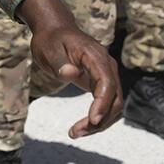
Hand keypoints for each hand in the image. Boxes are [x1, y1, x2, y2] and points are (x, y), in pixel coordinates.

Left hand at [18, 0, 122, 137]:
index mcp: (96, 56)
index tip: (92, 120)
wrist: (55, 31)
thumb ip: (59, 61)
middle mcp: (107, 67)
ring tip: (76, 133)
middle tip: (76, 132)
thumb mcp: (48, 48)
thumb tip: (71, 73)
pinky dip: (98, 117)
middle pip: (115, 98)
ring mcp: (107, 75)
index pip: (107, 83)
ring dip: (100, 122)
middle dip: (100, 119)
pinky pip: (106, 104)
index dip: (102, 103)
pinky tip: (82, 127)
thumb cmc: (50, 39)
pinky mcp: (102, 83)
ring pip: (114, 105)